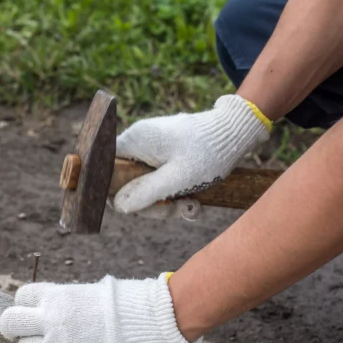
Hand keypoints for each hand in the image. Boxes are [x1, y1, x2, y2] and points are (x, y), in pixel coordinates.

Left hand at [0, 273, 201, 342]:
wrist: (144, 325)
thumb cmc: (123, 304)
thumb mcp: (90, 291)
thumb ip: (67, 301)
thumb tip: (56, 305)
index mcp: (57, 295)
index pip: (21, 296)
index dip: (24, 303)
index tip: (31, 309)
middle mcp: (51, 318)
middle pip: (9, 321)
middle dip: (10, 327)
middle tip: (18, 331)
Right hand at [113, 95, 270, 217]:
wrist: (237, 131)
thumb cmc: (208, 152)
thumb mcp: (176, 179)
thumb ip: (144, 194)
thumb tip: (118, 206)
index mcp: (136, 140)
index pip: (105, 167)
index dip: (113, 191)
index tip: (135, 207)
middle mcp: (139, 140)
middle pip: (127, 181)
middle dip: (150, 202)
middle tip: (174, 211)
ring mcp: (152, 146)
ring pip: (146, 183)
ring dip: (166, 201)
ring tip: (191, 207)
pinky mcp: (165, 152)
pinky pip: (159, 178)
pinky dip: (174, 191)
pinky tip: (193, 200)